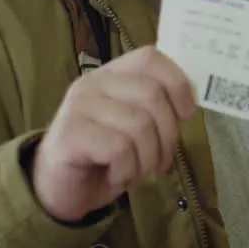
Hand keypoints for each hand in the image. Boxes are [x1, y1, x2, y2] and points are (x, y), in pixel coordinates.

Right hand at [32, 47, 197, 223]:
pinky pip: (119, 149)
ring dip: (148, 158)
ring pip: (139, 125)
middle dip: (167, 135)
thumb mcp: (138, 127)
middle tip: (160, 159)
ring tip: (138, 170)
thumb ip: (157, 108)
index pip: (150, 58)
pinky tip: (117, 175)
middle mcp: (94, 83)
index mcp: (113, 74)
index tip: (185, 114)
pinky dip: (127, 170)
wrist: (59, 189)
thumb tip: (189, 104)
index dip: (177, 83)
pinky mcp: (70, 134)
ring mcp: (79, 106)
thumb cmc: (106, 156)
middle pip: (152, 94)